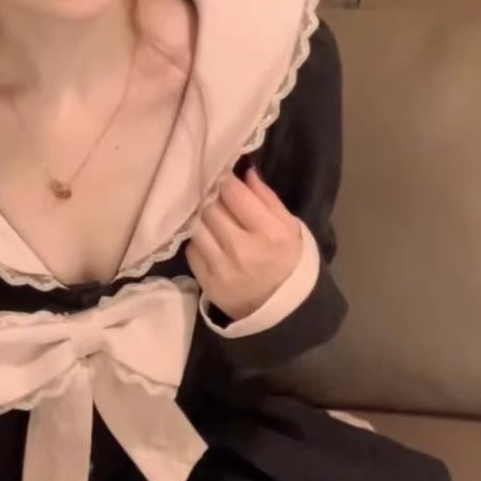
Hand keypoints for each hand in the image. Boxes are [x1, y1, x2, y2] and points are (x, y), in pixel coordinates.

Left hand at [186, 167, 302, 320]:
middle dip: (213, 198)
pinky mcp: (206, 281)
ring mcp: (221, 267)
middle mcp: (242, 249)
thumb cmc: (287, 261)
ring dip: (202, 218)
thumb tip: (244, 171)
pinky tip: (211, 242)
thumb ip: (266, 198)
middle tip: (217, 197)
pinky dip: (198, 240)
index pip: (232, 193)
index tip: (225, 179)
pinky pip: (191, 248)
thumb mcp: (289, 227)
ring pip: (197, 225)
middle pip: (210, 207)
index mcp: (269, 233)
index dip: (226, 181)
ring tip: (212, 218)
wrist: (282, 310)